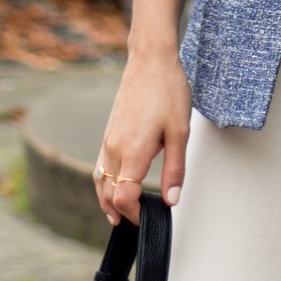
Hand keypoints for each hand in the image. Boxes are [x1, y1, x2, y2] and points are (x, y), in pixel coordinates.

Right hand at [96, 44, 191, 225]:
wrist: (150, 58)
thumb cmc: (168, 90)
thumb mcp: (180, 131)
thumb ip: (175, 169)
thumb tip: (171, 200)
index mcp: (133, 151)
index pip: (123, 197)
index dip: (134, 214)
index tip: (147, 218)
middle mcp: (115, 147)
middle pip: (108, 193)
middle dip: (120, 212)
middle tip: (134, 223)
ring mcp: (109, 138)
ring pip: (100, 180)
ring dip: (107, 200)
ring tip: (117, 214)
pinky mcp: (109, 130)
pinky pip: (101, 164)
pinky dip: (105, 182)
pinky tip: (115, 183)